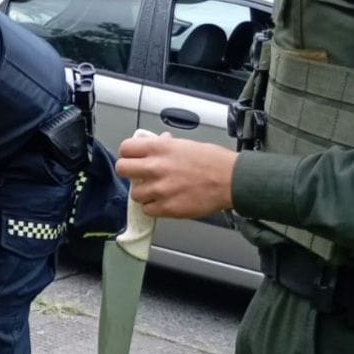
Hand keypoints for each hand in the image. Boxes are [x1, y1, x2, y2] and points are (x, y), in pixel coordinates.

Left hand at [116, 133, 236, 219]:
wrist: (231, 180)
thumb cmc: (214, 161)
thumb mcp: (185, 144)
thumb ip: (165, 146)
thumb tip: (157, 144)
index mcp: (159, 148)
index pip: (125, 148)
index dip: (128, 154)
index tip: (132, 158)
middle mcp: (155, 167)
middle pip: (122, 169)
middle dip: (129, 172)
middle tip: (138, 175)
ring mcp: (159, 189)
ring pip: (135, 193)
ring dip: (143, 192)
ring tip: (157, 190)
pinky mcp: (167, 208)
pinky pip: (147, 210)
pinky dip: (153, 207)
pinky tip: (164, 201)